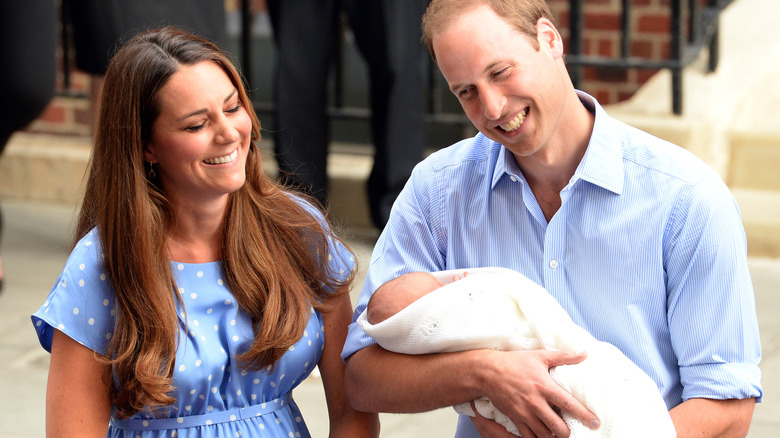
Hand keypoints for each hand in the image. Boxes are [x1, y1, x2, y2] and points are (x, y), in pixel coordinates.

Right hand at [479, 349, 598, 437]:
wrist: (488, 372)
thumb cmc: (515, 362)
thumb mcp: (540, 356)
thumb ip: (563, 356)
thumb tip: (584, 354)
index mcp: (544, 386)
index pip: (569, 404)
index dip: (584, 415)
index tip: (595, 423)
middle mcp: (535, 403)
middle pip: (558, 427)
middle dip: (568, 432)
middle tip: (573, 430)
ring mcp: (524, 413)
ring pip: (544, 435)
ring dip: (553, 436)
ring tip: (559, 434)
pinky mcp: (515, 418)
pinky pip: (528, 436)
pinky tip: (543, 435)